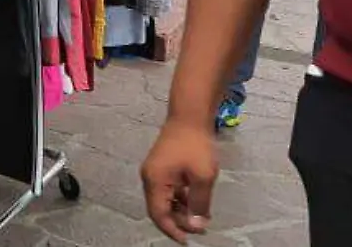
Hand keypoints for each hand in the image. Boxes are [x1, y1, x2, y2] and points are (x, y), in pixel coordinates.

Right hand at [141, 121, 217, 241]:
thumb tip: (196, 225)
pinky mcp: (161, 167)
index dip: (172, 230)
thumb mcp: (203, 177)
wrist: (189, 117)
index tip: (188, 241)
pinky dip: (180, 199)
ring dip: (181, 210)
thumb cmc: (195, 146)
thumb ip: (199, 203)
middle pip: (159, 208)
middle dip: (179, 221)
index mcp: (154, 181)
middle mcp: (149, 178)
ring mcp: (154, 172)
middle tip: (200, 227)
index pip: (158, 214)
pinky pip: (168, 190)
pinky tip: (196, 201)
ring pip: (164, 200)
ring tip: (201, 216)